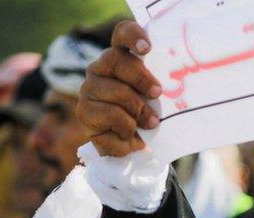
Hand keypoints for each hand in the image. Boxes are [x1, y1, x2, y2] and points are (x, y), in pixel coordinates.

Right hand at [77, 20, 162, 156]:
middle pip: (115, 59)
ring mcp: (89, 89)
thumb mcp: (158, 100)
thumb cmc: (148, 116)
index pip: (122, 34)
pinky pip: (112, 116)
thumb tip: (168, 87)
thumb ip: (160, 87)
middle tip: (157, 93)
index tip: (147, 48)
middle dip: (141, 78)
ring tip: (150, 123)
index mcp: (121, 59)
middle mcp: (100, 69)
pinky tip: (131, 134)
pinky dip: (128, 129)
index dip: (132, 36)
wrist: (131, 146)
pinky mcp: (85, 112)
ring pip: (117, 92)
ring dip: (139, 111)